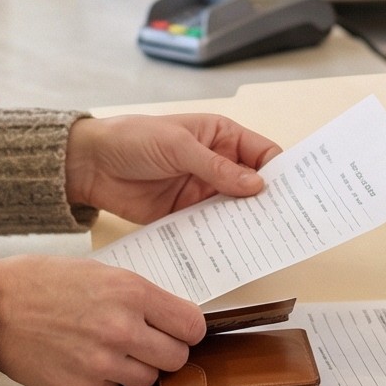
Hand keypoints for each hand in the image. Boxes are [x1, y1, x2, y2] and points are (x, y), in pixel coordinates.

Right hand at [0, 254, 207, 385]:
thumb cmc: (40, 283)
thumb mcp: (98, 272)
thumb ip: (137, 296)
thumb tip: (168, 317)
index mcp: (130, 293)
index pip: (191, 325)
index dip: (187, 330)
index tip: (178, 330)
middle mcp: (122, 329)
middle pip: (177, 358)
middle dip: (166, 352)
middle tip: (147, 344)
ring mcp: (102, 363)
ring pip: (148, 380)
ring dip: (137, 369)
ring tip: (110, 351)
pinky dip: (106, 380)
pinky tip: (85, 360)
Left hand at [64, 112, 278, 223]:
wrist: (90, 165)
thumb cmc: (133, 139)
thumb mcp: (178, 146)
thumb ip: (216, 167)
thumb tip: (256, 185)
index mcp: (220, 136)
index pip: (262, 154)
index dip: (280, 171)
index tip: (296, 193)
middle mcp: (217, 164)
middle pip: (253, 186)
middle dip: (268, 202)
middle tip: (286, 223)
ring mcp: (201, 191)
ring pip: (235, 210)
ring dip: (246, 223)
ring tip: (264, 241)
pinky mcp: (184, 214)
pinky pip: (210, 227)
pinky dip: (221, 237)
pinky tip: (232, 248)